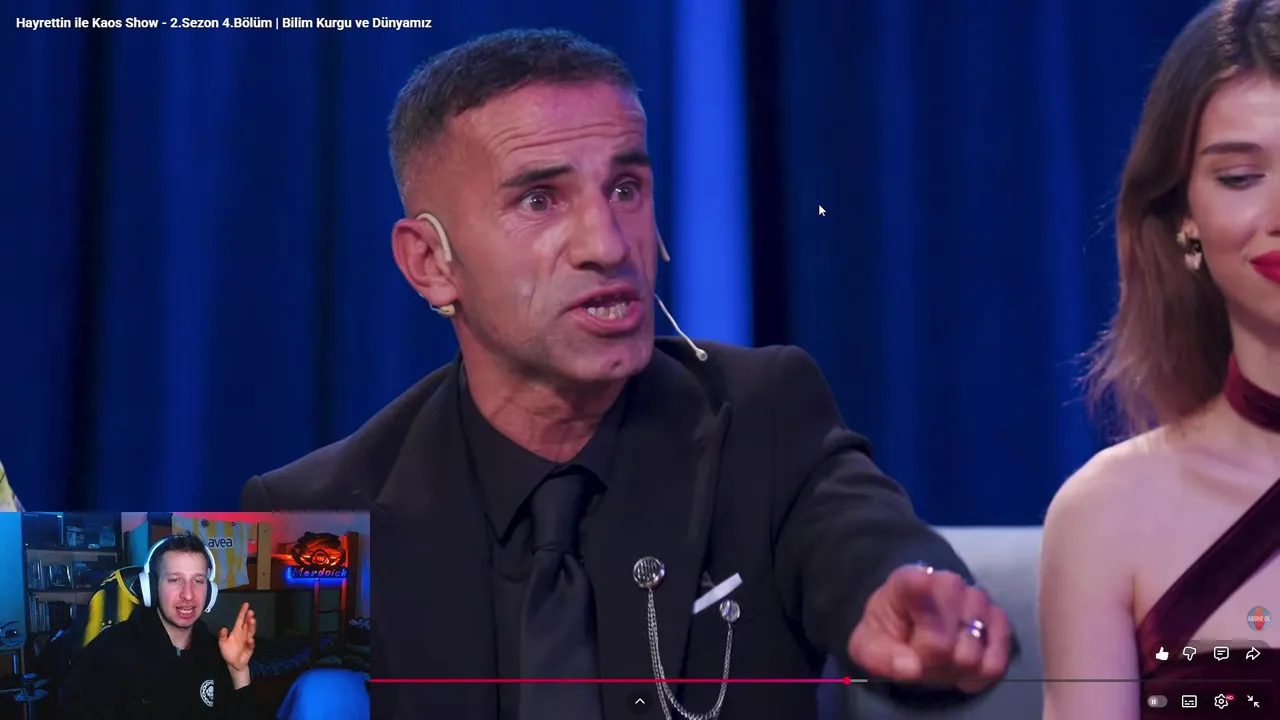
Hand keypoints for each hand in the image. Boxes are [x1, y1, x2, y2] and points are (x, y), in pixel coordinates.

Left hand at [218, 602, 256, 673]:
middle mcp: (243, 634)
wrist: (233, 664)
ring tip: (252, 621)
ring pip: (250, 632)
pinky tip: (250, 639)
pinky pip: (250, 645)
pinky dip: (251, 642)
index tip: (246, 605)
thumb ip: (222, 636)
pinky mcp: (249, 649)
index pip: (240, 620)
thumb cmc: (229, 651)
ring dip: (251, 626)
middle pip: (247, 624)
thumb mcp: (222, 643)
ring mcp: (247, 641)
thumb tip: (223, 628)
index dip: (243, 612)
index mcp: (237, 631)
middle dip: (249, 618)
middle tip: (250, 612)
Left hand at [846, 564, 1010, 692]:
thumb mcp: (870, 645)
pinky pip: (997, 661)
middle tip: (918, 656)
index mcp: (907, 582)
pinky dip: (979, 673)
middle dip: (927, 662)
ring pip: (970, 656)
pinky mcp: (999, 622)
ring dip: (953, 668)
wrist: (917, 622)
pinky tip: (962, 667)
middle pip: (941, 643)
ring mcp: (977, 600)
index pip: (914, 583)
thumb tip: (911, 668)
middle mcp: (948, 583)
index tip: (916, 597)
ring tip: (939, 658)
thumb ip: (882, 656)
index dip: (917, 591)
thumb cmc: (892, 631)